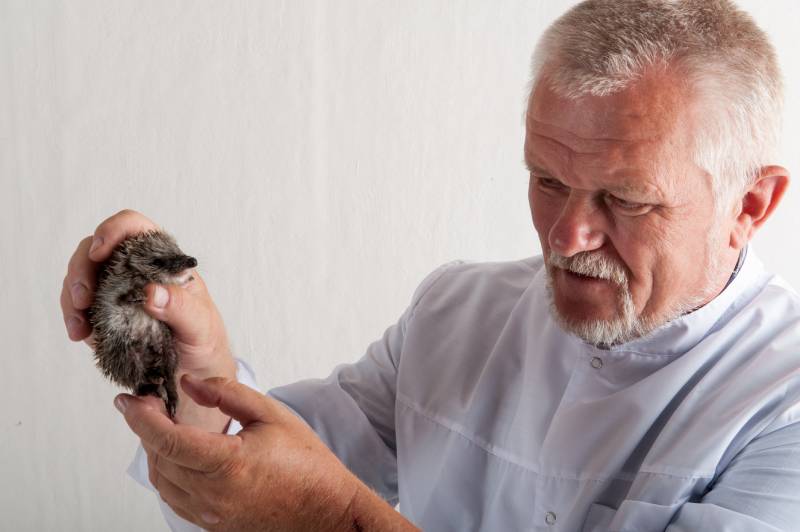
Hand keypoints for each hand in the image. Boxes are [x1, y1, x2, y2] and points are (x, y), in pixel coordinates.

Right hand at [61, 209, 235, 427]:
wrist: (195, 374)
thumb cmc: (205, 341)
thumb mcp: (201, 325)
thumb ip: (181, 308)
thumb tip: (152, 292)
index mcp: (162, 261)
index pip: (135, 228)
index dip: (113, 230)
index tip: (100, 251)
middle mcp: (135, 270)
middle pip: (96, 250)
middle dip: (81, 269)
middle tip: (82, 298)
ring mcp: (116, 291)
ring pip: (82, 277)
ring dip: (71, 296)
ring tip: (79, 325)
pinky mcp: (104, 315)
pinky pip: (78, 306)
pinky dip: (73, 317)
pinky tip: (80, 334)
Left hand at [116, 375, 373, 530]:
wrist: (327, 511)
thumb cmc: (308, 463)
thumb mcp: (271, 415)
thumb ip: (227, 394)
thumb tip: (188, 383)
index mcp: (227, 465)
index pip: (166, 440)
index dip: (139, 417)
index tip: (126, 399)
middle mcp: (213, 496)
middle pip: (159, 460)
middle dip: (145, 429)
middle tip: (149, 404)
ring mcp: (212, 515)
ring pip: (163, 483)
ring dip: (156, 453)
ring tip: (164, 427)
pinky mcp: (215, 526)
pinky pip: (176, 500)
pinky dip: (170, 475)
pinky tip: (181, 456)